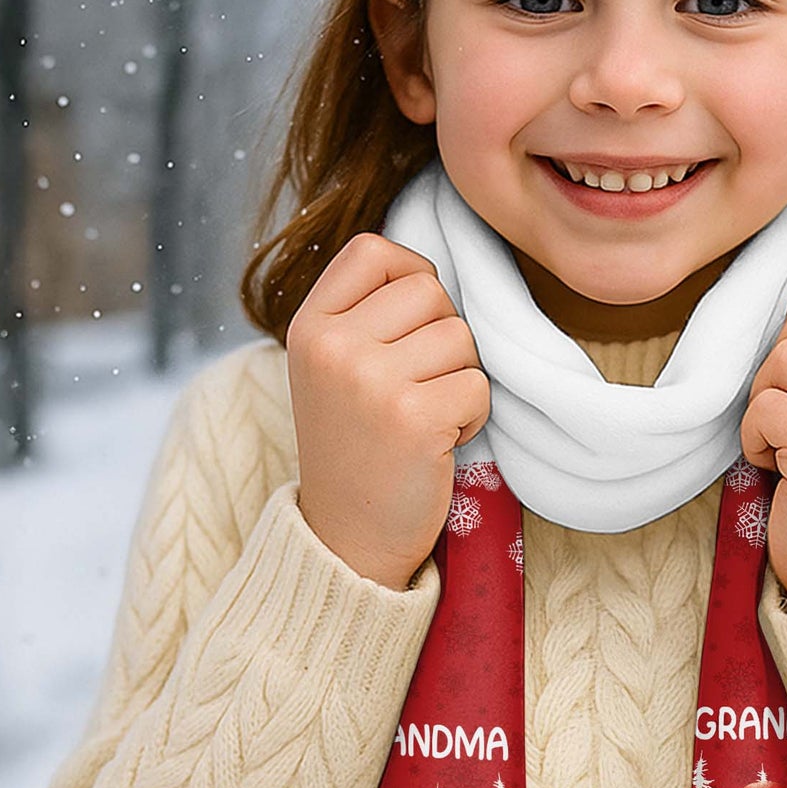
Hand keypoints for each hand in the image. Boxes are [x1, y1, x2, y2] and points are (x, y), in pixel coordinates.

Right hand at [286, 234, 489, 589]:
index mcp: (309, 326)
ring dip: (459, 378)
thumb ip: (365, 312)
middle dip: (442, 336)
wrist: (347, 536)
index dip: (410, 276)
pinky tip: (439, 442)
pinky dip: (471, 416)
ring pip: (461, 337)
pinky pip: (476, 384)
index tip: (410, 324)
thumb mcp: (333, 367)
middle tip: (419, 385)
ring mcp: (370, 381)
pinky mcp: (413, 418)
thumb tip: (426, 268)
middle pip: (430, 291)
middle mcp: (333, 347)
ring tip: (426, 416)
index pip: (374, 251)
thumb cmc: (356, 444)